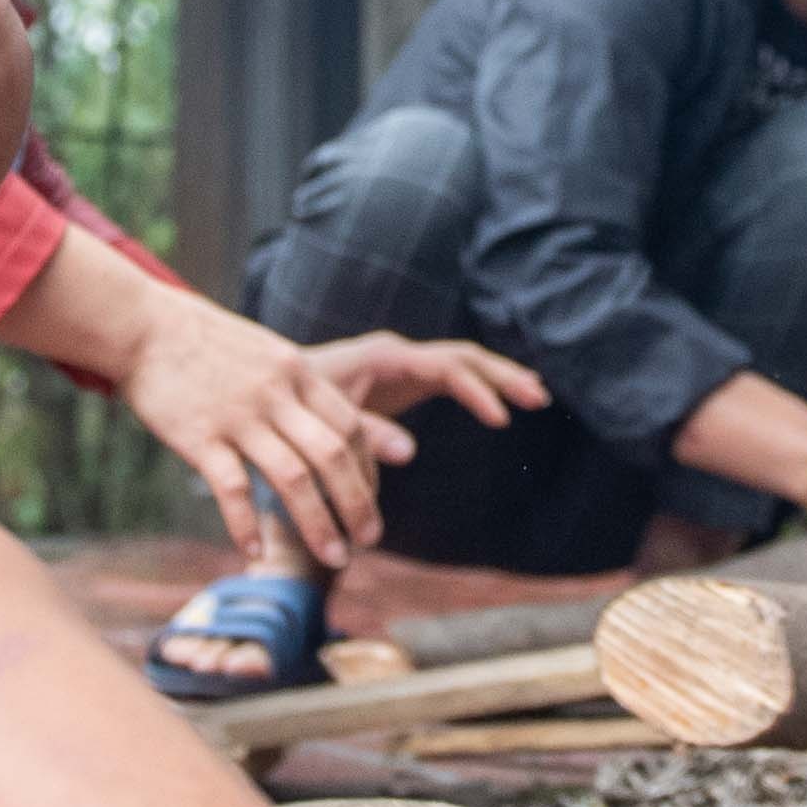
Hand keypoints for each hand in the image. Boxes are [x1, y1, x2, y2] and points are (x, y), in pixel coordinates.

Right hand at [116, 298, 530, 569]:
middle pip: (333, 455)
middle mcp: (275, 394)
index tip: (369, 501)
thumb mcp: (264, 352)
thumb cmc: (202, 343)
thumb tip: (330, 420)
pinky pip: (232, 488)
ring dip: (318, 523)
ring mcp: (238, 416)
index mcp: (296, 371)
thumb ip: (297, 385)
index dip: (368, 469)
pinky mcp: (199, 436)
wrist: (139, 325)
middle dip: (358, 503)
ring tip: (334, 556)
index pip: (351, 426)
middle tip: (369, 540)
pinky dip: (246, 523)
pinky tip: (253, 551)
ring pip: (293, 477)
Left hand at [301, 331, 542, 435]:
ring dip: (499, 377)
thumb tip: (412, 453)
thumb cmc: (294, 409)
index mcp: (384, 357)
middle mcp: (399, 353)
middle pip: (464, 356)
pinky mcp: (404, 380)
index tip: (502, 418)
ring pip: (463, 363)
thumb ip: (364, 436)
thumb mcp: (325, 424)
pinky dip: (479, 389)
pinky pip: (452, 378)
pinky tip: (501, 406)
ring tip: (536, 396)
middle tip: (538, 397)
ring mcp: (405, 364)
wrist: (269, 394)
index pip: (445, 366)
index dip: (476, 390)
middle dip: (501, 375)